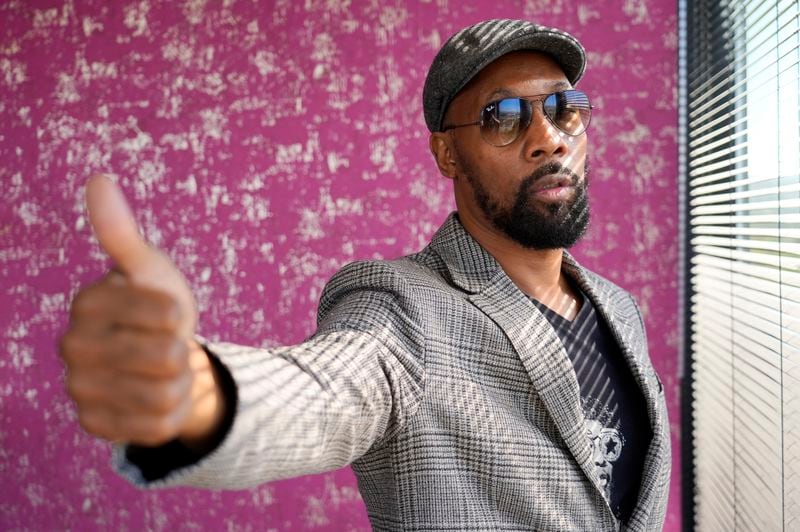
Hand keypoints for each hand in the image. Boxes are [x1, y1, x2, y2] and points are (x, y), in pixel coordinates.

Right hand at [60, 175, 225, 448]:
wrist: (159, 358)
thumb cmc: (156, 306)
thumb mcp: (150, 269)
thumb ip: (122, 233)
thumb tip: (99, 179)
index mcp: (87, 303)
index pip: (166, 316)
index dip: (181, 316)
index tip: (168, 312)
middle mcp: (73, 347)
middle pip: (167, 359)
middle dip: (181, 351)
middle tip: (166, 344)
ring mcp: (80, 389)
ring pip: (166, 396)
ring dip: (179, 383)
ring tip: (163, 370)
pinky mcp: (95, 425)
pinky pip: (158, 426)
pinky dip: (172, 413)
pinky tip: (156, 396)